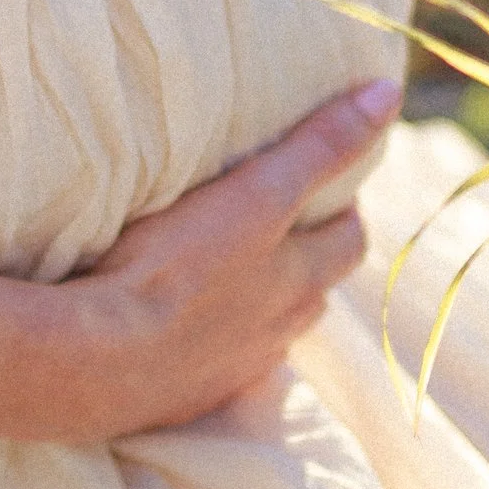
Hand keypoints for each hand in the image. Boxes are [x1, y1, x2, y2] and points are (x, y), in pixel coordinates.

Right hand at [40, 81, 401, 439]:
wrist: (98, 360)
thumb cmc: (177, 267)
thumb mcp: (258, 193)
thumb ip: (321, 145)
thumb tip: (389, 93)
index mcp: (300, 279)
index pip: (348, 238)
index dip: (341, 206)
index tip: (322, 181)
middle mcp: (279, 328)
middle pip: (313, 288)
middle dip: (307, 255)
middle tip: (277, 221)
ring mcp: (233, 367)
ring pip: (268, 328)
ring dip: (260, 302)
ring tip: (227, 272)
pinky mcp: (188, 394)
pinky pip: (216, 363)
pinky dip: (212, 340)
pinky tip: (183, 326)